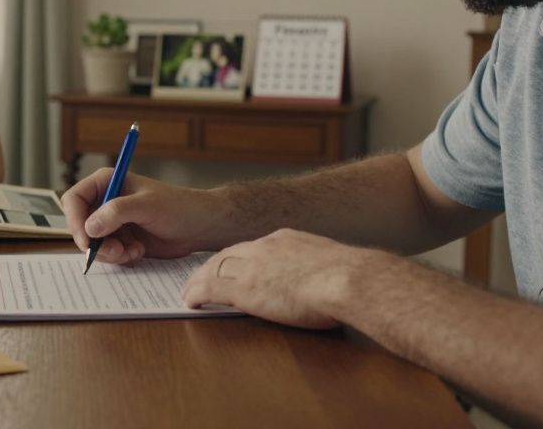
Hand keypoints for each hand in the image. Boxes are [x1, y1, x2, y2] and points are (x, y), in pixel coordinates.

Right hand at [60, 168, 224, 264]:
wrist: (200, 226)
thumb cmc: (178, 207)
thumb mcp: (147, 206)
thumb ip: (116, 212)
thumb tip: (90, 226)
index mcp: (107, 182)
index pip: (75, 199)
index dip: (74, 220)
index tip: (86, 240)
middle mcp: (106, 201)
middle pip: (80, 225)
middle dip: (95, 243)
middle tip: (115, 252)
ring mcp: (113, 222)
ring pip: (93, 243)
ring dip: (109, 253)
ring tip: (132, 251)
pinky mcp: (122, 239)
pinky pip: (107, 253)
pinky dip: (120, 257)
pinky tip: (139, 251)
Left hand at [181, 228, 368, 329]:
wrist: (350, 279)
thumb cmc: (353, 278)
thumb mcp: (332, 264)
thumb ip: (319, 268)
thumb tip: (326, 281)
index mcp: (287, 239)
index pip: (252, 247)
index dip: (237, 257)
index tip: (231, 265)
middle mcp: (265, 247)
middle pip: (227, 253)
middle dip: (211, 265)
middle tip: (199, 276)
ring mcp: (253, 266)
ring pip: (214, 268)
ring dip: (198, 280)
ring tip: (188, 291)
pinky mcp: (245, 288)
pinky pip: (211, 288)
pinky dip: (196, 293)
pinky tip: (189, 302)